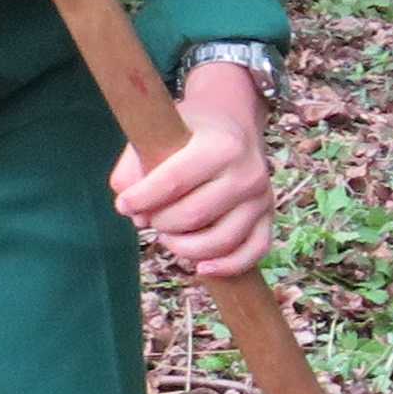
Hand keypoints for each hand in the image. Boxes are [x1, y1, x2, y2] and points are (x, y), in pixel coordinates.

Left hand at [112, 65, 274, 279]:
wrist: (234, 126)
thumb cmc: (189, 132)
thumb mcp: (158, 134)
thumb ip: (134, 170)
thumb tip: (135, 215)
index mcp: (220, 146)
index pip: (174, 181)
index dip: (142, 198)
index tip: (124, 205)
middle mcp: (247, 173)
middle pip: (194, 216)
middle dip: (161, 223)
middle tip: (150, 218)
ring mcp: (262, 198)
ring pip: (221, 241)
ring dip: (184, 247)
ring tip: (168, 237)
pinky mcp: (268, 217)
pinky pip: (253, 252)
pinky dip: (227, 266)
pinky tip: (201, 267)